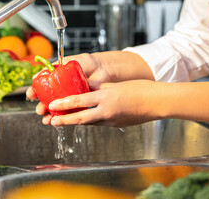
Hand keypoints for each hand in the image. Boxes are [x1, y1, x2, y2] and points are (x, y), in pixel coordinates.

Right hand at [26, 53, 112, 115]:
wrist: (103, 68)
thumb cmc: (87, 63)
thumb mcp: (69, 63)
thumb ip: (55, 67)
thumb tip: (38, 74)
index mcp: (57, 78)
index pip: (43, 85)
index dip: (35, 90)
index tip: (31, 94)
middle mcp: (62, 89)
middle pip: (48, 99)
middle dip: (41, 105)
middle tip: (39, 109)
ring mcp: (70, 97)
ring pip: (57, 108)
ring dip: (49, 114)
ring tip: (46, 118)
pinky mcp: (80, 105)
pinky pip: (69, 113)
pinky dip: (61, 118)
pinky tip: (55, 121)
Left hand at [43, 80, 161, 126]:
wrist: (158, 102)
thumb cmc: (140, 89)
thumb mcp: (116, 84)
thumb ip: (99, 87)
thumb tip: (85, 86)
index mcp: (106, 98)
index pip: (80, 102)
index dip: (64, 104)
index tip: (52, 105)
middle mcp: (107, 112)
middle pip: (80, 118)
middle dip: (64, 120)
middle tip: (51, 121)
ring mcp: (112, 121)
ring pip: (89, 122)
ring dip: (75, 121)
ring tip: (63, 120)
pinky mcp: (117, 125)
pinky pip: (99, 123)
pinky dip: (90, 121)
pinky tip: (85, 118)